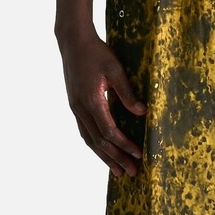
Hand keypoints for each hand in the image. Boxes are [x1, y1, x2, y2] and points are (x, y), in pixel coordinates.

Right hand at [58, 31, 146, 175]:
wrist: (73, 41)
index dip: (124, 146)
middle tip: (131, 173)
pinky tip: (104, 153)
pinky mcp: (75, 106)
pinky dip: (96, 145)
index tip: (138, 154)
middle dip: (116, 159)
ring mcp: (76, 109)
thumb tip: (142, 112)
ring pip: (90, 140)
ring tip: (118, 171)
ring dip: (105, 157)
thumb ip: (127, 93)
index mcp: (91, 101)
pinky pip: (85, 132)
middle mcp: (81, 109)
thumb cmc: (96, 53)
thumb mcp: (115, 70)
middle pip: (100, 142)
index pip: (110, 132)